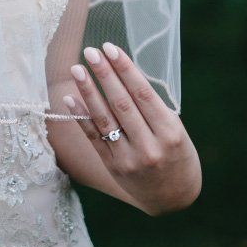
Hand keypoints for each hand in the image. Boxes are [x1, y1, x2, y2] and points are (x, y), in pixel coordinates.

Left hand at [63, 42, 200, 214]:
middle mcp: (149, 146)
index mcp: (170, 132)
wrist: (174, 198)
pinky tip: (70, 98)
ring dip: (88, 91)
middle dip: (104, 74)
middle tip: (90, 51)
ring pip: (104, 119)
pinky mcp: (113, 166)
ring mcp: (129, 158)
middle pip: (121, 103)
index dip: (125, 69)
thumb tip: (120, 73)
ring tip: (77, 69)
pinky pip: (94, 137)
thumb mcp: (176, 131)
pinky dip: (81, 117)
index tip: (111, 48)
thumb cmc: (176, 154)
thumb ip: (151, 108)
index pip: (142, 94)